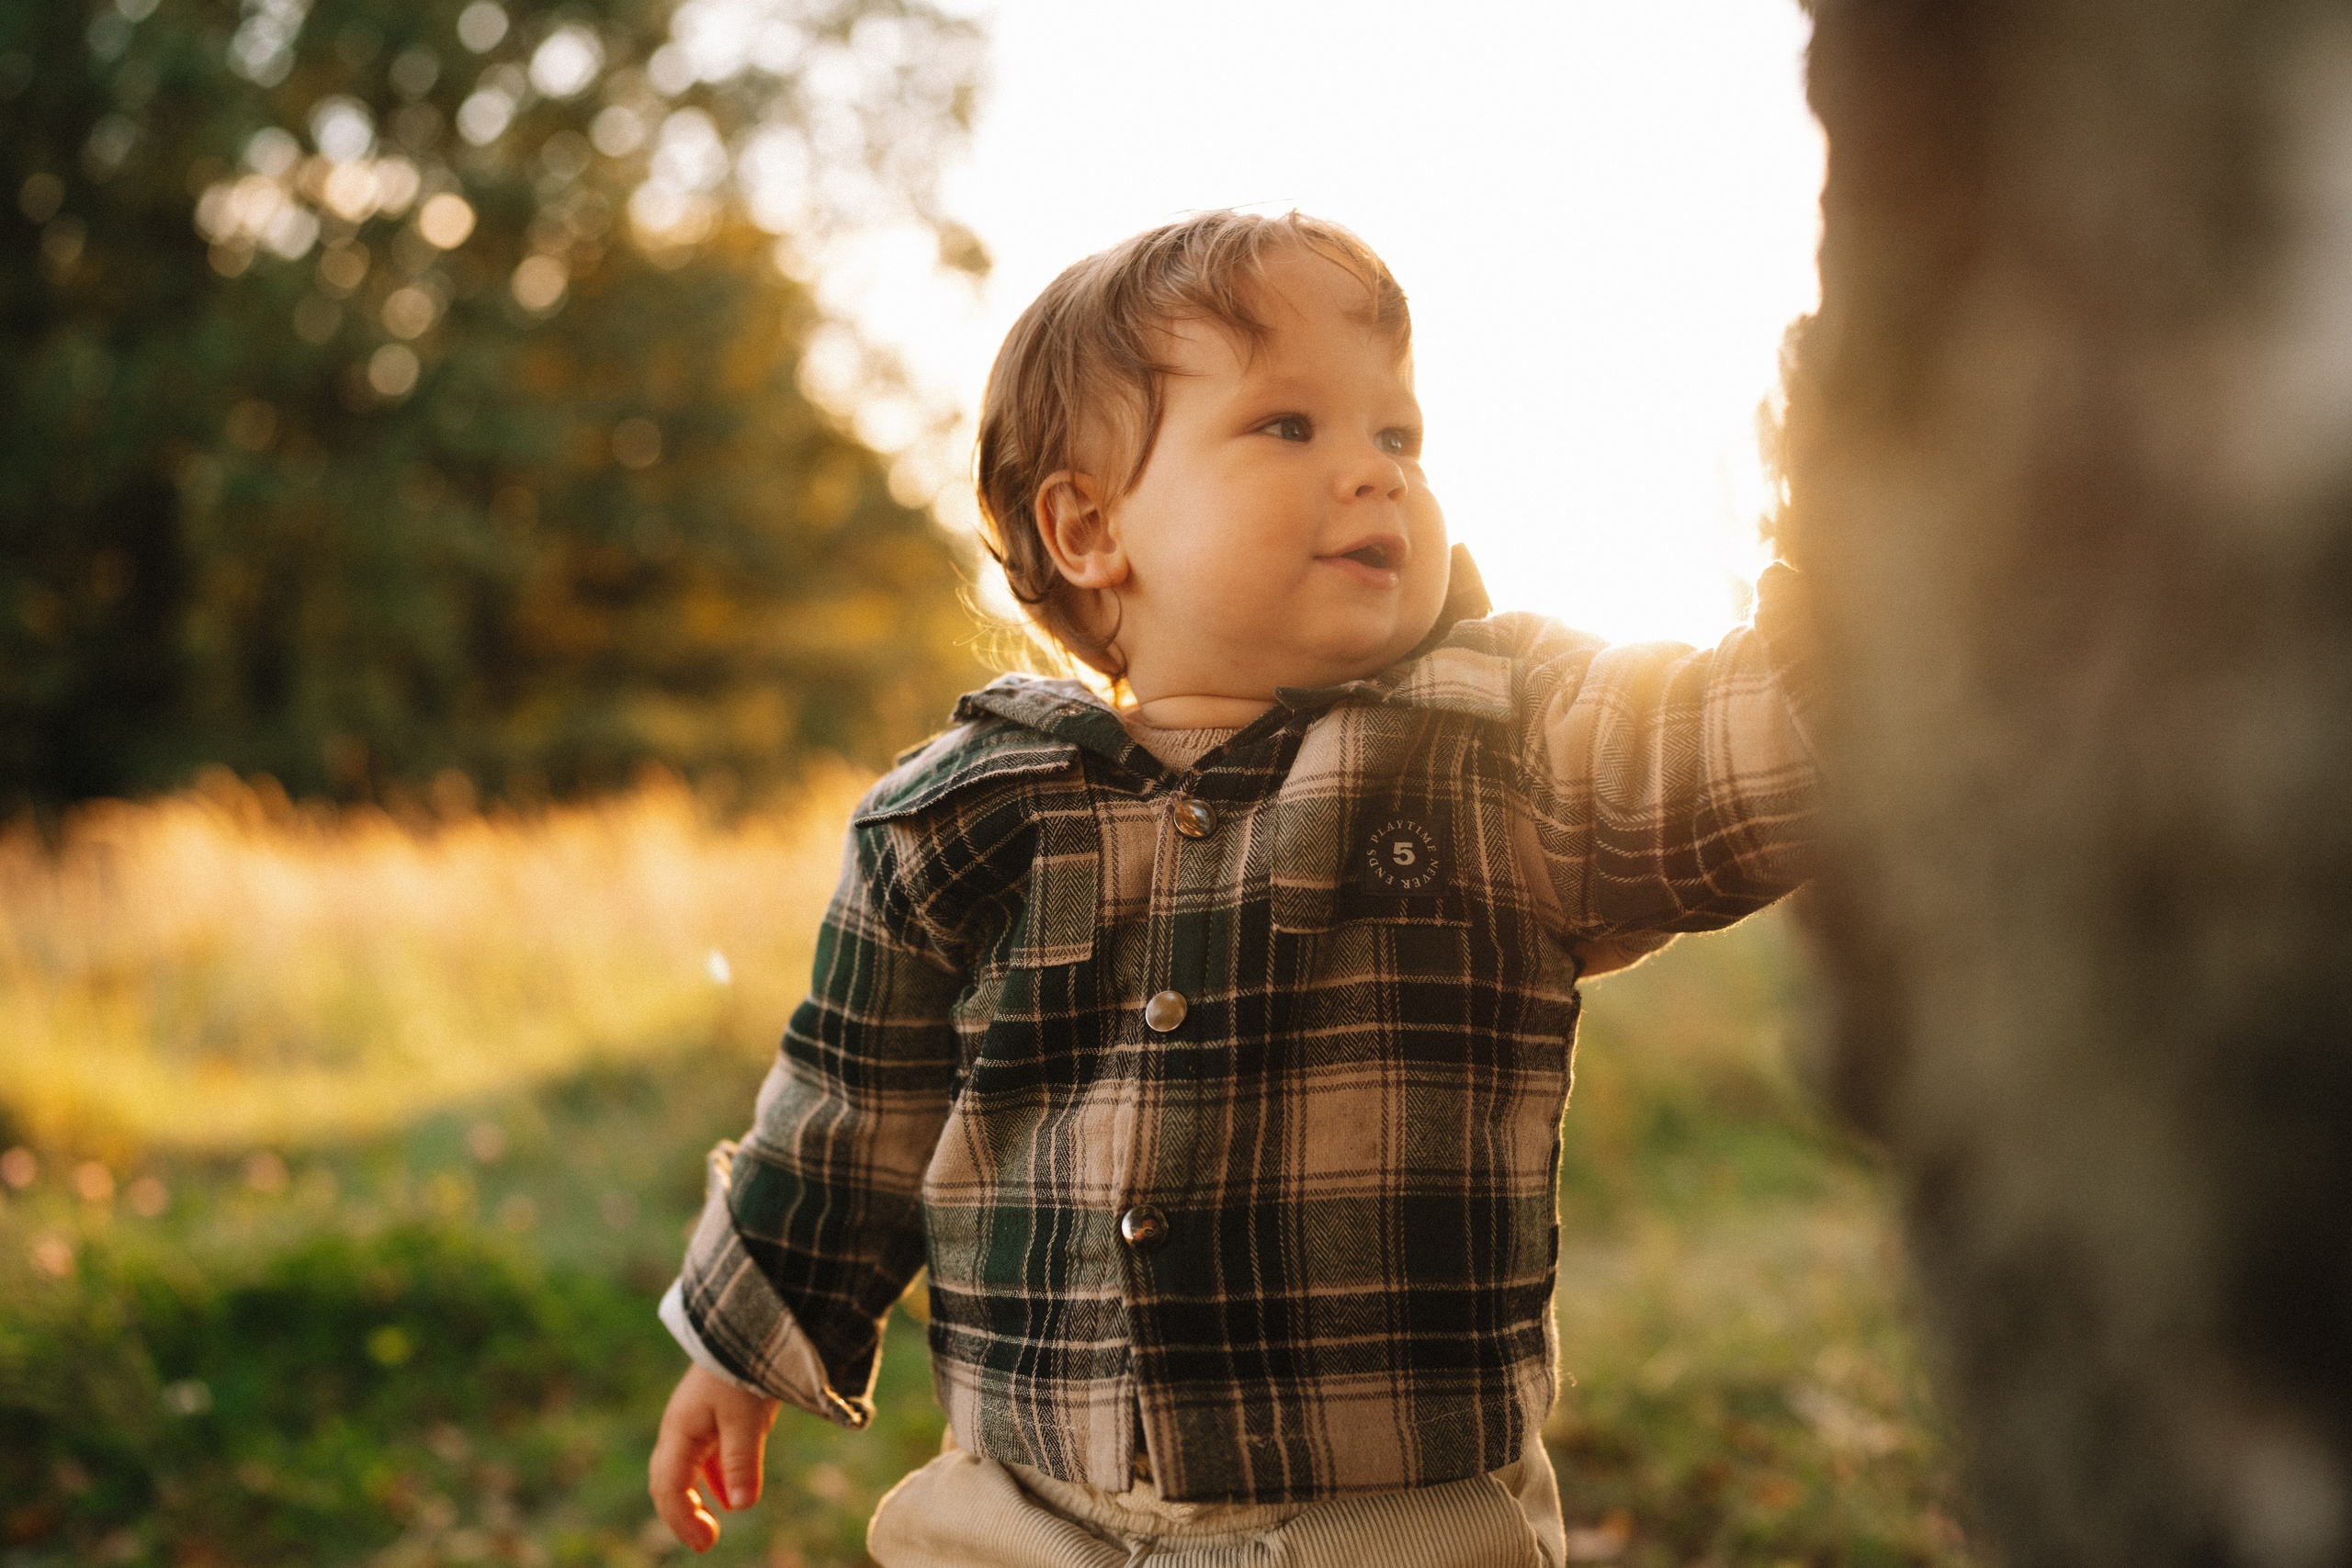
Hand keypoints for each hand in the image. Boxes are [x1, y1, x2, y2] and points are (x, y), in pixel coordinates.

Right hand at [648, 1363, 782, 1551]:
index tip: (705, 1543)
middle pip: (668, 1482)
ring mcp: (693, 1421)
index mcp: (680, 1431)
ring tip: (711, 1526)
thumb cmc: (743, 1368)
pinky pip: (702, 1457)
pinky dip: (711, 1480)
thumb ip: (741, 1461)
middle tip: (705, 1541)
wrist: (748, 1324)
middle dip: (681, 1515)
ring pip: (684, 1470)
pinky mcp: (711, 1414)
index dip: (683, 1520)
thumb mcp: (746, 1418)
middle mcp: (680, 1429)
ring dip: (695, 1499)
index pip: (670, 1487)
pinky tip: (729, 1495)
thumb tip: (740, 1507)